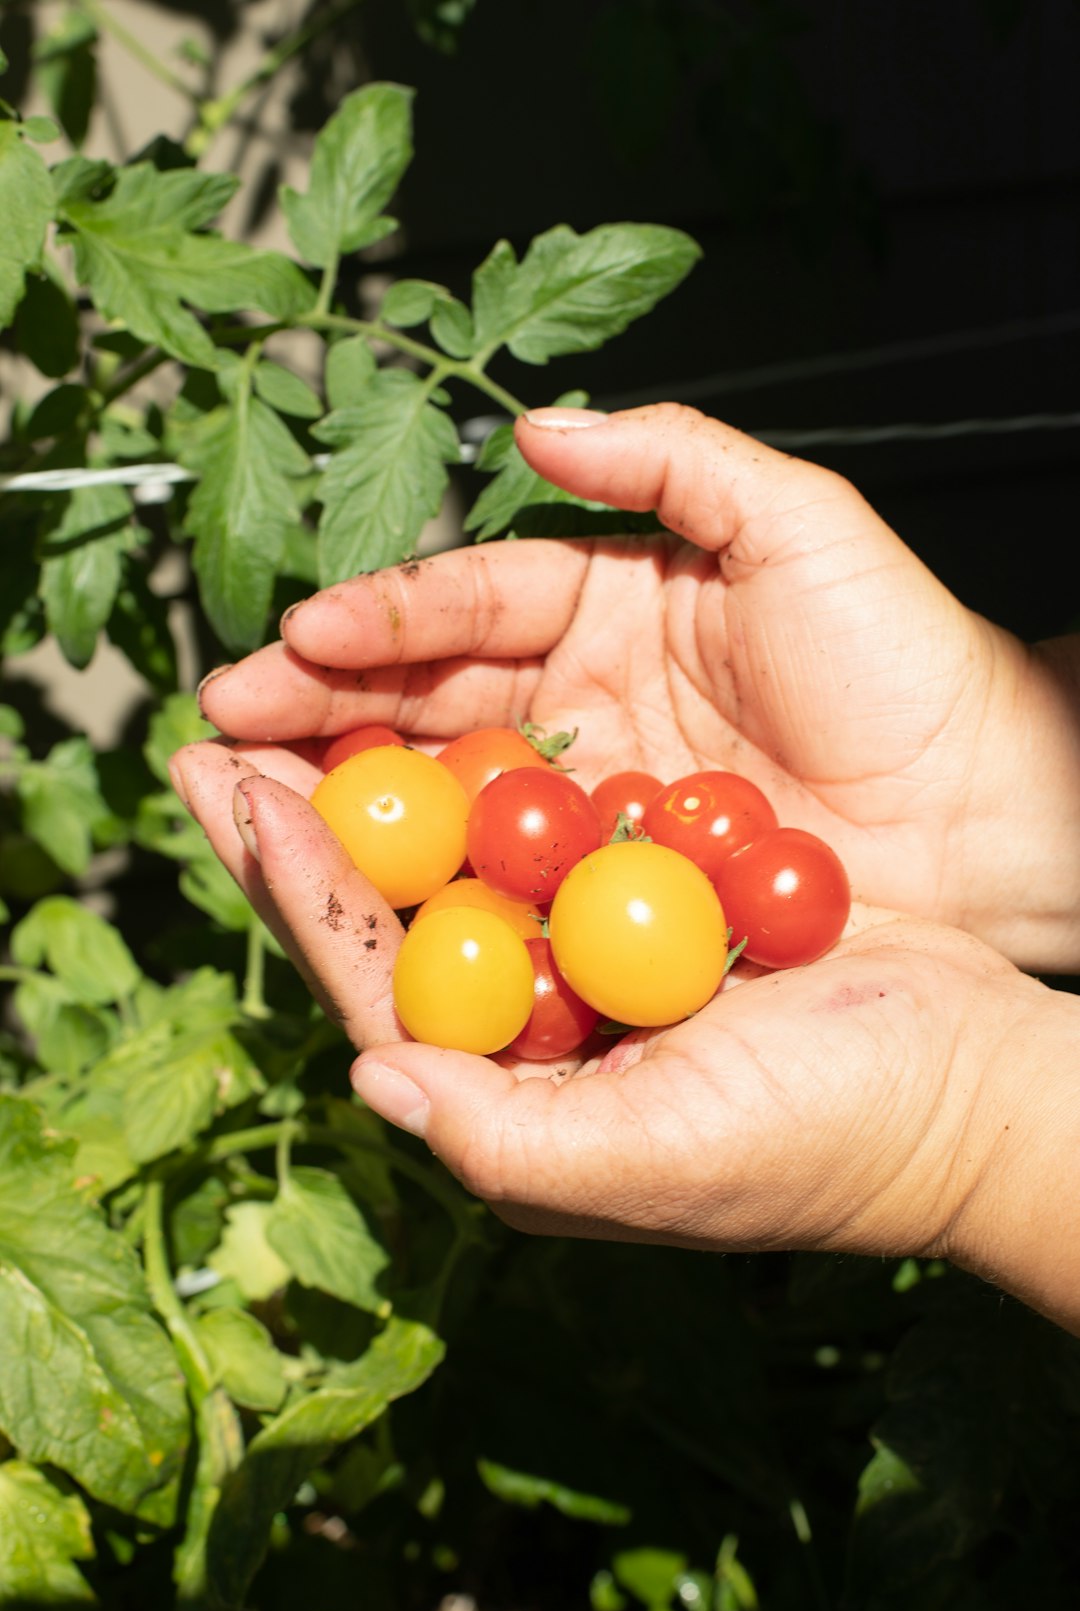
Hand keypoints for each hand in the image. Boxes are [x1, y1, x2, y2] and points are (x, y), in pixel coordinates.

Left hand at [164, 737, 1079, 1335]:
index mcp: (509, 1089)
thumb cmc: (826, 1140)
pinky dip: (491, 764)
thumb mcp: (654, 1160)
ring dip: (378, 777)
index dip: (293, 884)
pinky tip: (444, 708)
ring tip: (300, 699)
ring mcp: (588, 951)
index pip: (368, 976)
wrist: (966, 1079)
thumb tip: (371, 1079)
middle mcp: (532, 1020)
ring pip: (455, 850)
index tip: (230, 788)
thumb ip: (501, 1138)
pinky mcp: (649, 896)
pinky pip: (548, 819)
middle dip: (298, 819)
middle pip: (386, 905)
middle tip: (213, 736)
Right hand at [196, 404, 1079, 970]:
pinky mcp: (604, 885)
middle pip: (426, 699)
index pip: (470, 604)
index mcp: (607, 603)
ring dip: (343, 791)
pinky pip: (499, 875)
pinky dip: (425, 877)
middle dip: (321, 704)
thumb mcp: (798, 522)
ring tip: (246, 792)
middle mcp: (579, 699)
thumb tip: (532, 421)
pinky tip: (352, 879)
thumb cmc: (906, 657)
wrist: (985, 807)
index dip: (383, 617)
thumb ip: (671, 457)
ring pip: (441, 786)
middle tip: (225, 720)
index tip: (300, 632)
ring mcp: (585, 797)